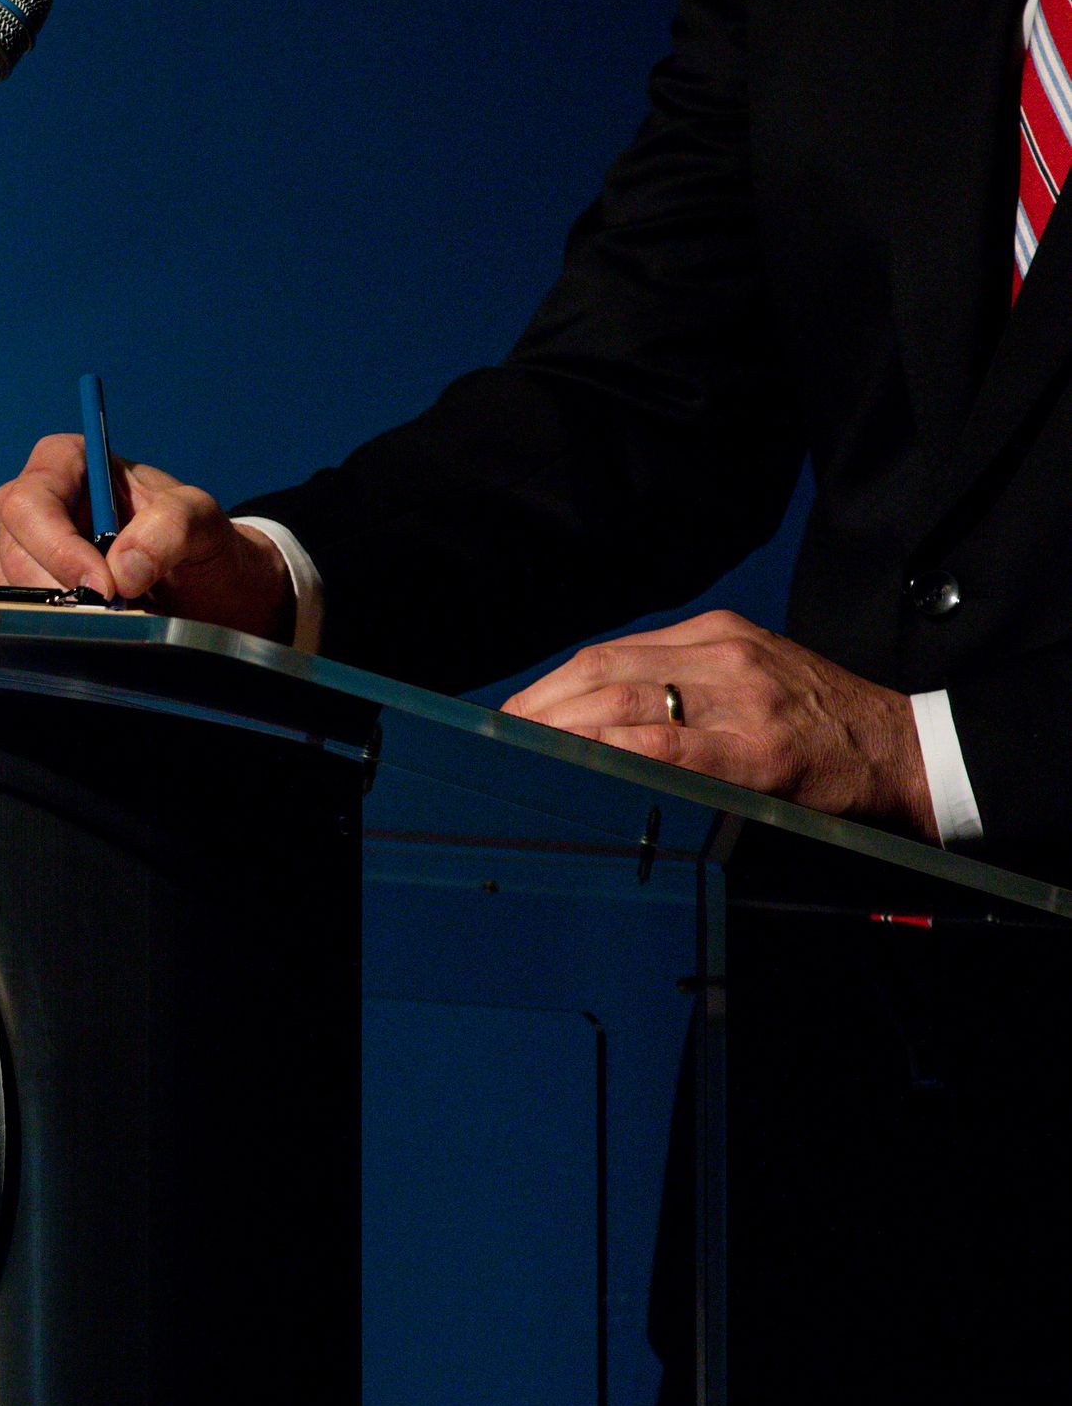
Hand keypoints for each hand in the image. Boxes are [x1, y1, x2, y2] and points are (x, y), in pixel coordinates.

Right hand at [0, 433, 289, 635]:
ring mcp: (21, 552)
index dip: (58, 548)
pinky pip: (14, 619)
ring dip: (59, 616)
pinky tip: (94, 633)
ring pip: (8, 590)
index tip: (106, 588)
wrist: (209, 595)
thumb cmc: (200, 546)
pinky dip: (53, 632)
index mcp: (67, 462)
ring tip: (114, 622)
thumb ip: (173, 525)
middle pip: (12, 550)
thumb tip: (122, 569)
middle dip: (61, 591)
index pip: (30, 502)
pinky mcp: (21, 595)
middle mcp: (34, 504)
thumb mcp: (204, 521)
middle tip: (116, 616)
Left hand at [501, 610, 938, 839]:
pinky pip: (670, 750)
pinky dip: (616, 757)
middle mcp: (723, 656)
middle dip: (541, 710)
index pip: (607, 654)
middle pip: (603, 673)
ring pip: (626, 704)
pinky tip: (581, 771)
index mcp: (715, 634)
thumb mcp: (749, 675)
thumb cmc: (816, 722)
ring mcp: (742, 700)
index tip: (512, 715)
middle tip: (500, 743)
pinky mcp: (760, 751)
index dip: (549, 686)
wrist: (905, 750)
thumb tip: (592, 711)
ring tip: (522, 760)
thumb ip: (680, 682)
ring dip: (562, 734)